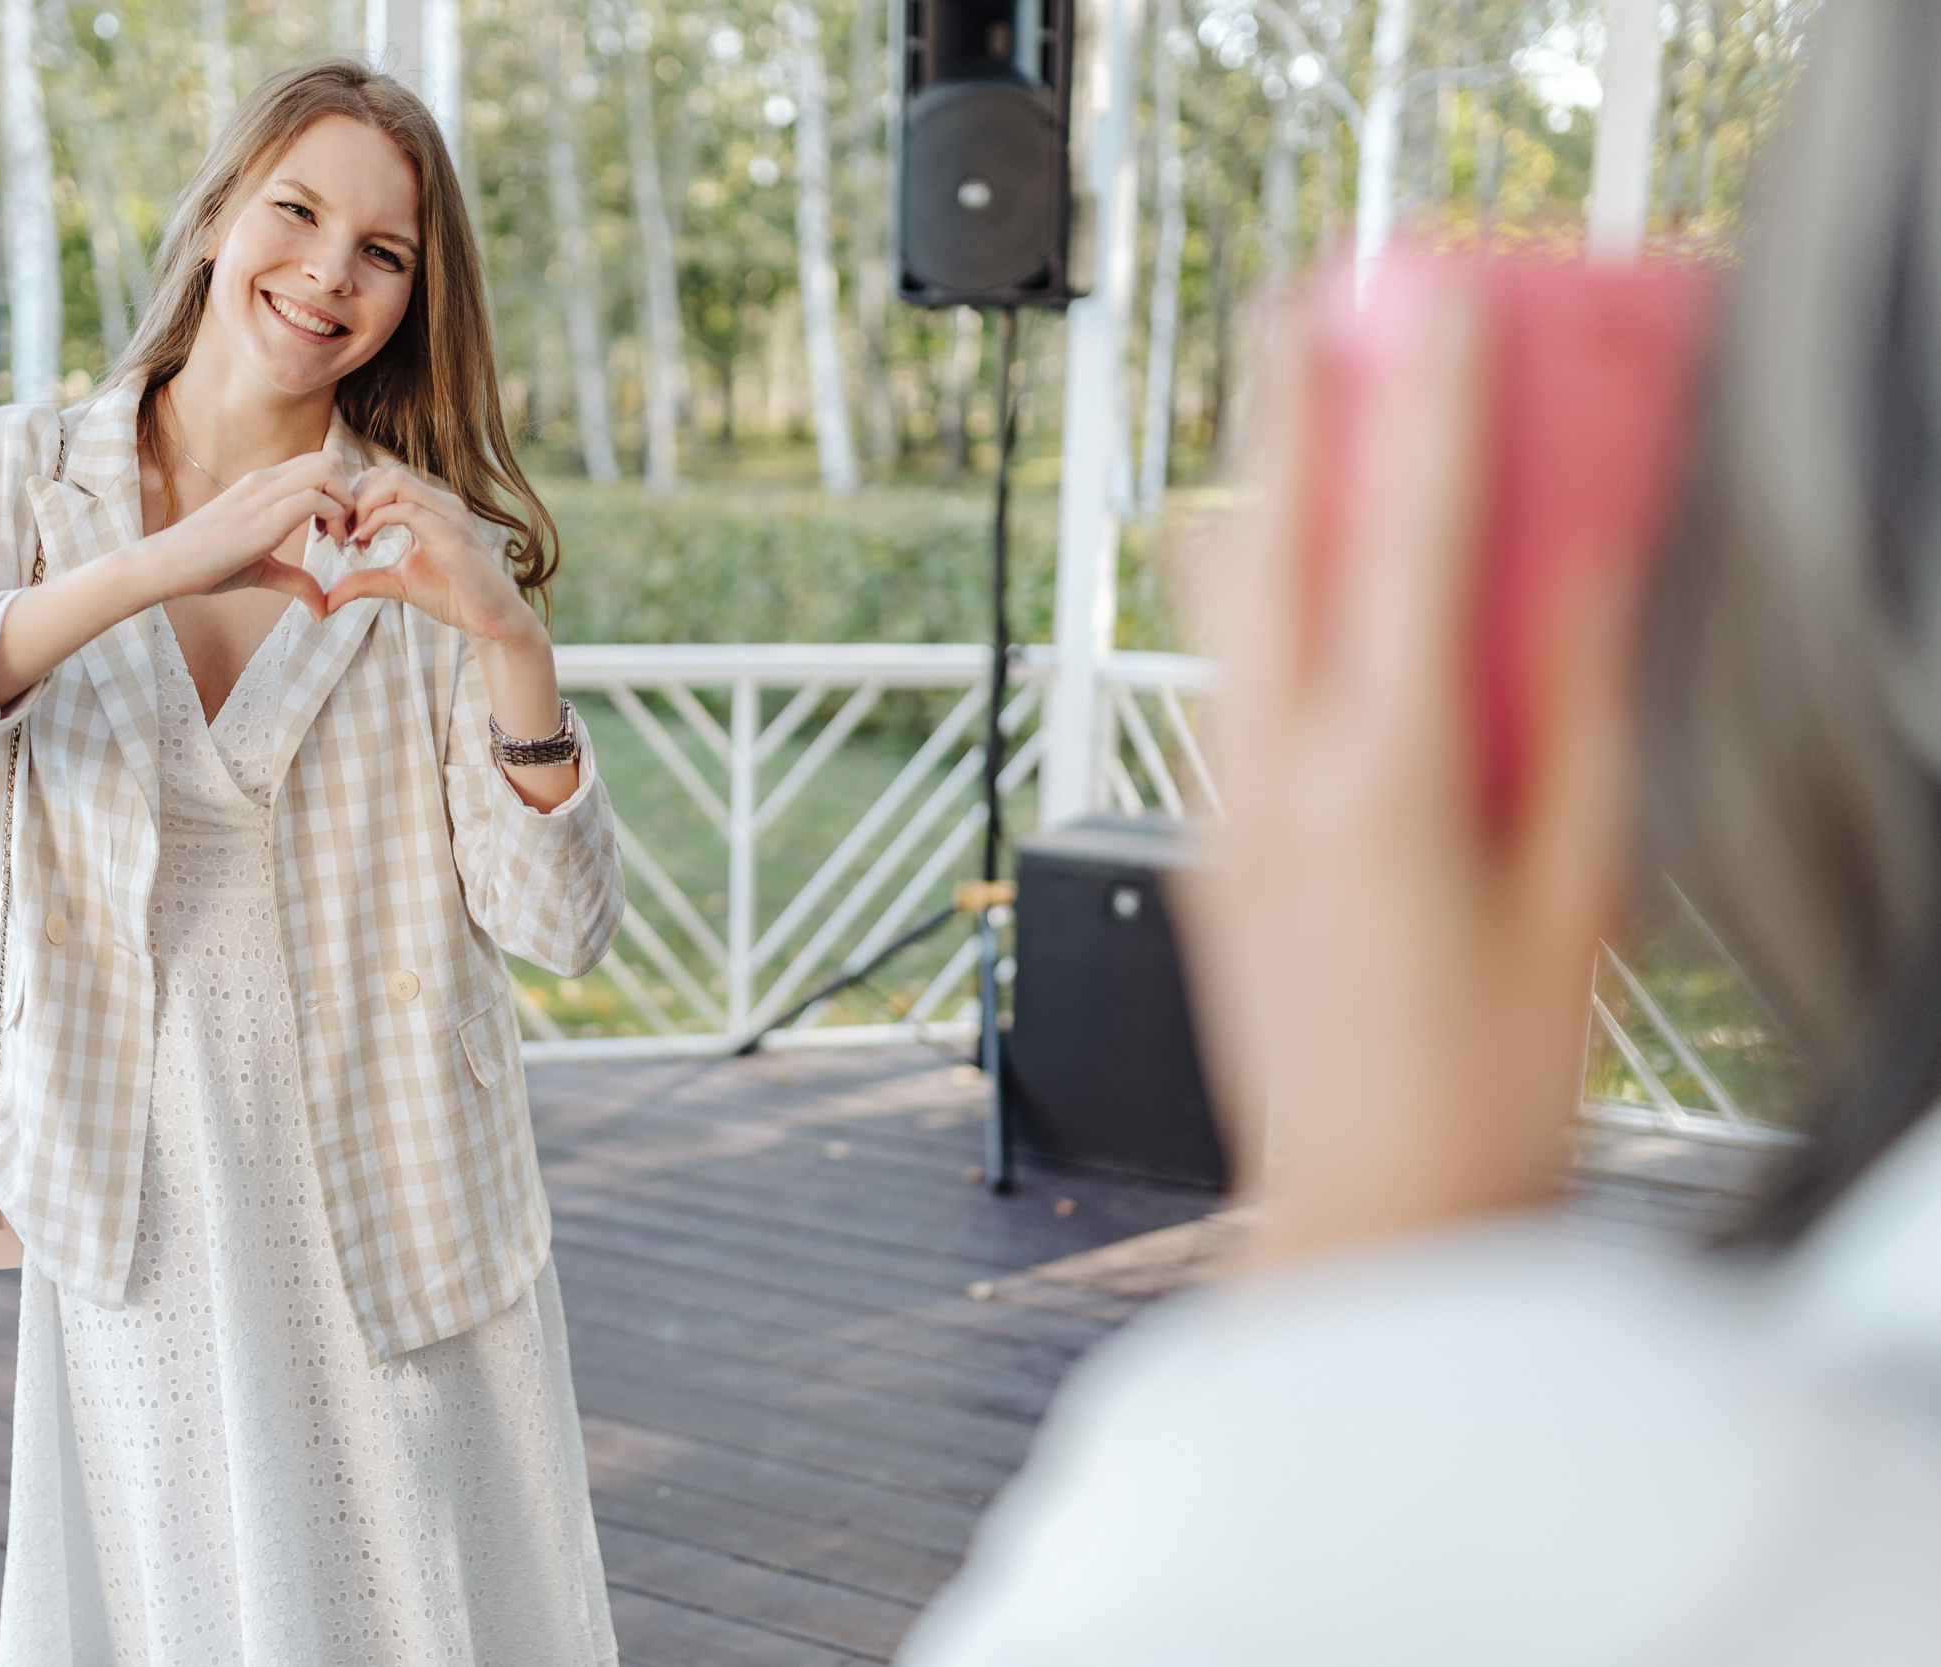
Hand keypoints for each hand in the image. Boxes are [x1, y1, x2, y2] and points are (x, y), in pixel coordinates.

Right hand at [139, 449, 357, 616]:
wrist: (165, 565)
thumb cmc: (206, 565)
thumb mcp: (261, 571)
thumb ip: (295, 581)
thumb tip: (323, 608)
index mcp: (264, 485)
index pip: (318, 463)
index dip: (340, 493)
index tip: (337, 529)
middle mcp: (266, 481)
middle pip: (330, 459)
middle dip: (351, 494)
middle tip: (345, 532)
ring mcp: (264, 495)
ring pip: (327, 471)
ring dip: (346, 504)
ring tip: (338, 539)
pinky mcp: (264, 518)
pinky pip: (315, 499)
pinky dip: (336, 519)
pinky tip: (329, 546)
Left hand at [323, 465, 540, 646]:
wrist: (491, 619)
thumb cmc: (452, 596)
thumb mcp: (397, 584)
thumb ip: (364, 581)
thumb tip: (326, 598)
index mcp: (429, 506)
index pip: (382, 481)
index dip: (352, 500)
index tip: (337, 532)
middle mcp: (440, 502)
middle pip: (384, 474)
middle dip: (352, 499)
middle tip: (337, 533)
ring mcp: (448, 514)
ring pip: (395, 483)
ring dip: (362, 506)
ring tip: (349, 537)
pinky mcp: (451, 535)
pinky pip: (407, 510)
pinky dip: (377, 521)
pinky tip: (362, 544)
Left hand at [1184, 277, 1638, 1271]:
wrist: (1362, 1217)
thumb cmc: (1482, 1088)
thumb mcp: (1578, 899)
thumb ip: (1584, 729)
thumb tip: (1591, 584)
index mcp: (1383, 790)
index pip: (1405, 553)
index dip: (1426, 414)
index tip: (1441, 309)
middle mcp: (1271, 787)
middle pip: (1255, 549)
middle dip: (1281, 418)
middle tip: (1304, 317)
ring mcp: (1216, 819)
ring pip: (1210, 620)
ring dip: (1255, 510)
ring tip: (1298, 434)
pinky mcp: (1200, 853)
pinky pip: (1214, 692)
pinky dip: (1252, 617)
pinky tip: (1302, 603)